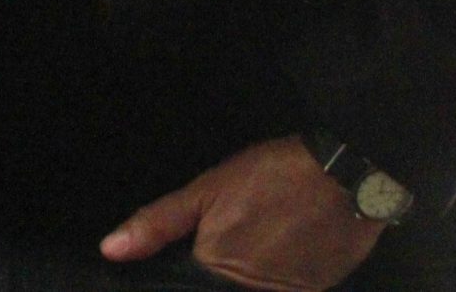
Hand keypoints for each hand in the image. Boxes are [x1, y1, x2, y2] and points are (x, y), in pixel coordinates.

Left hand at [100, 136, 383, 291]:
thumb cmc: (270, 176)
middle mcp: (252, 290)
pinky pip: (282, 291)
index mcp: (217, 271)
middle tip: (238, 234)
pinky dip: (274, 278)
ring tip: (256, 239)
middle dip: (213, 274)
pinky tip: (278, 250)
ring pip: (251, 287)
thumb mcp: (206, 190)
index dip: (184, 275)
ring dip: (245, 274)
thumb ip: (158, 224)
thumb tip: (109, 251)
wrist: (346, 174)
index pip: (187, 285)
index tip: (190, 256)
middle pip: (219, 288)